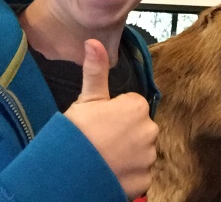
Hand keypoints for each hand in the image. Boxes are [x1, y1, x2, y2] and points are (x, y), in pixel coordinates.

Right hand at [64, 39, 157, 200]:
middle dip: (124, 135)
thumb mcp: (87, 99)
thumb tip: (94, 41)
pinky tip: (110, 173)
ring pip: (140, 152)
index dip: (114, 114)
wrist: (70, 174)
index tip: (99, 123)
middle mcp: (150, 129)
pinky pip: (140, 173)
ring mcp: (149, 156)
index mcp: (138, 107)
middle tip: (100, 142)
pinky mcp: (146, 180)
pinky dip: (128, 175)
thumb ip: (96, 71)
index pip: (131, 106)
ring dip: (127, 155)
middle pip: (138, 129)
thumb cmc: (78, 133)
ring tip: (103, 159)